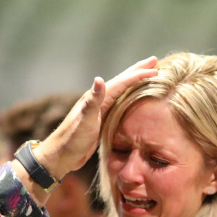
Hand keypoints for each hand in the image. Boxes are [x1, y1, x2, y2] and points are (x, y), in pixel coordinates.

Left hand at [34, 58, 158, 175]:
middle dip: (138, 70)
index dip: (139, 75)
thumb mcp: (84, 121)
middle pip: (122, 81)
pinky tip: (134, 98)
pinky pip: (121, 102)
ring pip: (123, 90)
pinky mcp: (102, 119)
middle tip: (155, 61)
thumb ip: (92, 101)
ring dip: (135, 81)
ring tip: (148, 75)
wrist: (61, 155)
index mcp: (97, 98)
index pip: (122, 82)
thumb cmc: (72, 139)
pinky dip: (130, 96)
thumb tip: (99, 79)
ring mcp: (101, 109)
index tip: (156, 70)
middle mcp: (99, 100)